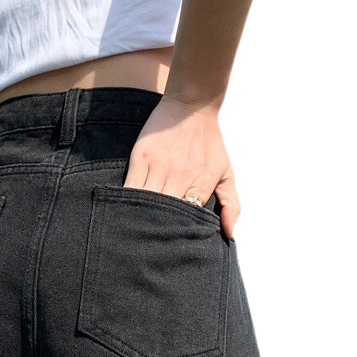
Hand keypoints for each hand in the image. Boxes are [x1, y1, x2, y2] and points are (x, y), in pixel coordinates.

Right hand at [123, 95, 239, 240]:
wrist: (191, 107)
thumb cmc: (209, 143)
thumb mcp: (226, 172)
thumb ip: (231, 204)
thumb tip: (230, 234)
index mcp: (201, 184)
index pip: (188, 219)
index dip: (179, 233)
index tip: (172, 245)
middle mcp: (180, 177)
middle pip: (165, 214)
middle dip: (157, 231)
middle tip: (149, 248)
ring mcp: (159, 167)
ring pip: (145, 203)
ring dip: (140, 219)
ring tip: (135, 234)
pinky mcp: (141, 157)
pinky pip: (131, 187)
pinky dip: (128, 202)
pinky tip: (125, 212)